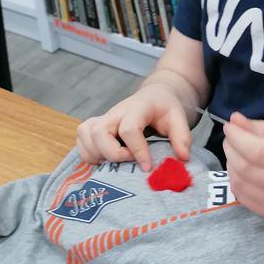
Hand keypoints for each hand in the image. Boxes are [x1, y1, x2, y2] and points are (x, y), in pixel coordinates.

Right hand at [76, 85, 190, 171]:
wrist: (154, 97)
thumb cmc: (165, 108)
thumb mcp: (179, 118)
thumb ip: (182, 137)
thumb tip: (182, 158)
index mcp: (138, 107)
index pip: (129, 128)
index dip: (137, 150)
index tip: (147, 167)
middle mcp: (116, 112)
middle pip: (100, 131)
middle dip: (112, 153)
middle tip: (129, 161)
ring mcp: (103, 118)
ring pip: (85, 134)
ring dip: (97, 154)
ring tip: (117, 162)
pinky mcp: (95, 127)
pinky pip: (81, 141)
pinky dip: (89, 154)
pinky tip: (106, 160)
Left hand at [223, 112, 263, 218]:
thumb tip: (234, 121)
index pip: (258, 151)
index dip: (238, 138)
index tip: (230, 127)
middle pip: (246, 168)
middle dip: (231, 149)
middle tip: (232, 138)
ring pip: (240, 183)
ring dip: (231, 163)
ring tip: (238, 152)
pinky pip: (241, 196)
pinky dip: (236, 179)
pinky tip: (243, 169)